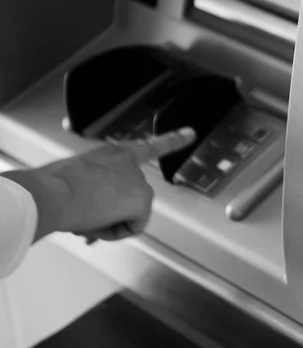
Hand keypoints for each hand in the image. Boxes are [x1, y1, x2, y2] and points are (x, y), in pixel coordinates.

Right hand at [1, 127, 195, 241]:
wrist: (49, 194)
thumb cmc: (51, 188)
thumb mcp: (75, 180)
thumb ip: (94, 190)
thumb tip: (92, 219)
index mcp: (113, 153)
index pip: (148, 146)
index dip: (173, 140)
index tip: (190, 133)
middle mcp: (130, 162)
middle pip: (130, 198)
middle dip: (111, 212)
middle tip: (83, 213)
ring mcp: (138, 180)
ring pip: (130, 214)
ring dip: (110, 222)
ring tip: (85, 214)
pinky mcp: (143, 198)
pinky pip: (134, 227)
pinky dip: (116, 232)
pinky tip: (97, 221)